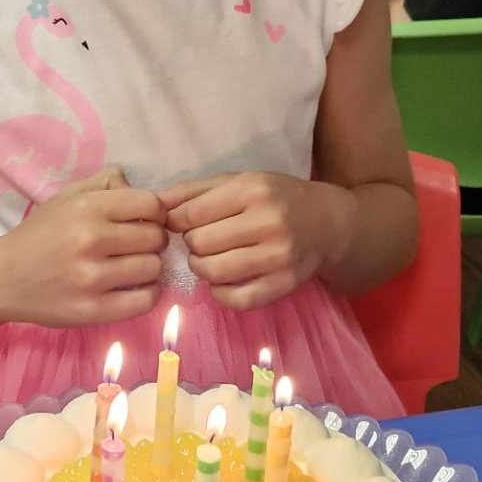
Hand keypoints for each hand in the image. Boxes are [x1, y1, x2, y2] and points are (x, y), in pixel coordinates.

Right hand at [0, 167, 166, 326]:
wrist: (1, 278)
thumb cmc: (38, 235)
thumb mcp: (64, 198)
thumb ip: (104, 183)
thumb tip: (141, 188)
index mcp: (86, 208)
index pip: (150, 204)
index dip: (156, 213)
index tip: (146, 221)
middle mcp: (89, 240)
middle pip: (155, 237)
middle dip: (153, 240)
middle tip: (137, 247)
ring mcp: (90, 278)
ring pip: (153, 268)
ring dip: (150, 268)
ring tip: (133, 268)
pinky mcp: (92, 310)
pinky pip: (145, 301)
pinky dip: (148, 294)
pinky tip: (135, 289)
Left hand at [162, 172, 342, 308]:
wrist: (327, 224)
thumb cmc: (275, 198)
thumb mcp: (238, 181)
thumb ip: (194, 191)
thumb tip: (153, 205)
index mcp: (253, 191)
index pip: (191, 214)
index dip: (176, 221)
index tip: (183, 223)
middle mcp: (268, 222)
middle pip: (199, 243)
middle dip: (192, 244)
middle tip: (203, 240)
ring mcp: (279, 257)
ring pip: (213, 272)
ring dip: (202, 267)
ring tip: (211, 258)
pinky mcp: (284, 284)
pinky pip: (236, 299)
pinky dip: (220, 293)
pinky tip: (223, 280)